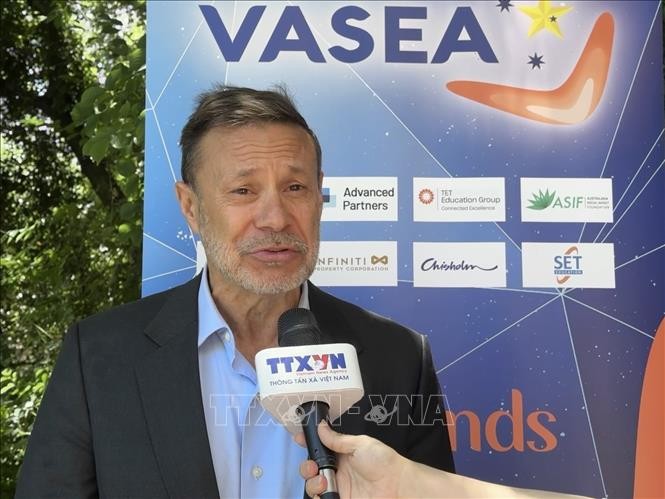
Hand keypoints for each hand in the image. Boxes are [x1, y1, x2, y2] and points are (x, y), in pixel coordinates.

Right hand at [295, 420, 409, 497]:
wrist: (398, 486)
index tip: (299, 439)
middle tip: (313, 467)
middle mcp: (337, 472)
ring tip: (324, 481)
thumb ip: (338, 439)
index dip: (308, 444)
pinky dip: (317, 497)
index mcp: (341, 455)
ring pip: (313, 486)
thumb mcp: (360, 444)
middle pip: (312, 470)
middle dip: (306, 467)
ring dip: (312, 482)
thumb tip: (321, 427)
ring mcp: (338, 489)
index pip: (319, 449)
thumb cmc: (384, 462)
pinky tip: (324, 492)